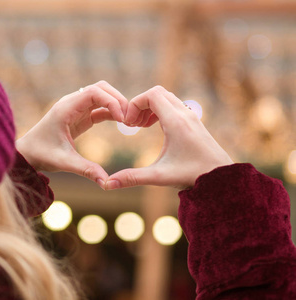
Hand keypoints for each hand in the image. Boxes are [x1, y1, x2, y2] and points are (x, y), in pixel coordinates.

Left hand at [16, 81, 127, 188]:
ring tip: (129, 121)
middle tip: (130, 118)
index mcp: (66, 108)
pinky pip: (100, 107)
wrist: (28, 153)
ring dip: (117, 104)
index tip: (123, 118)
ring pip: (102, 95)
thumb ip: (86, 170)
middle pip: (101, 88)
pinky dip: (112, 112)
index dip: (112, 101)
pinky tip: (123, 123)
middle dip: (118, 99)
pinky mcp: (80, 116)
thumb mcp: (64, 162)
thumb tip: (106, 183)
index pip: (94, 92)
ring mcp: (76, 108)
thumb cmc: (42, 154)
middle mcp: (71, 103)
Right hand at [106, 86, 233, 189]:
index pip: (152, 94)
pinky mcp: (194, 122)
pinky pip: (174, 105)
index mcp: (176, 122)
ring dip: (151, 107)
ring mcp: (191, 116)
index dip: (135, 103)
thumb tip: (108, 184)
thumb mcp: (159, 177)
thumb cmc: (192, 176)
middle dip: (141, 104)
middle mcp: (184, 114)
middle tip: (133, 124)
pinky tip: (154, 128)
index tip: (128, 123)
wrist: (222, 178)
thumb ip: (133, 178)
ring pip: (166, 97)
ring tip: (141, 126)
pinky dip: (160, 111)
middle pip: (158, 92)